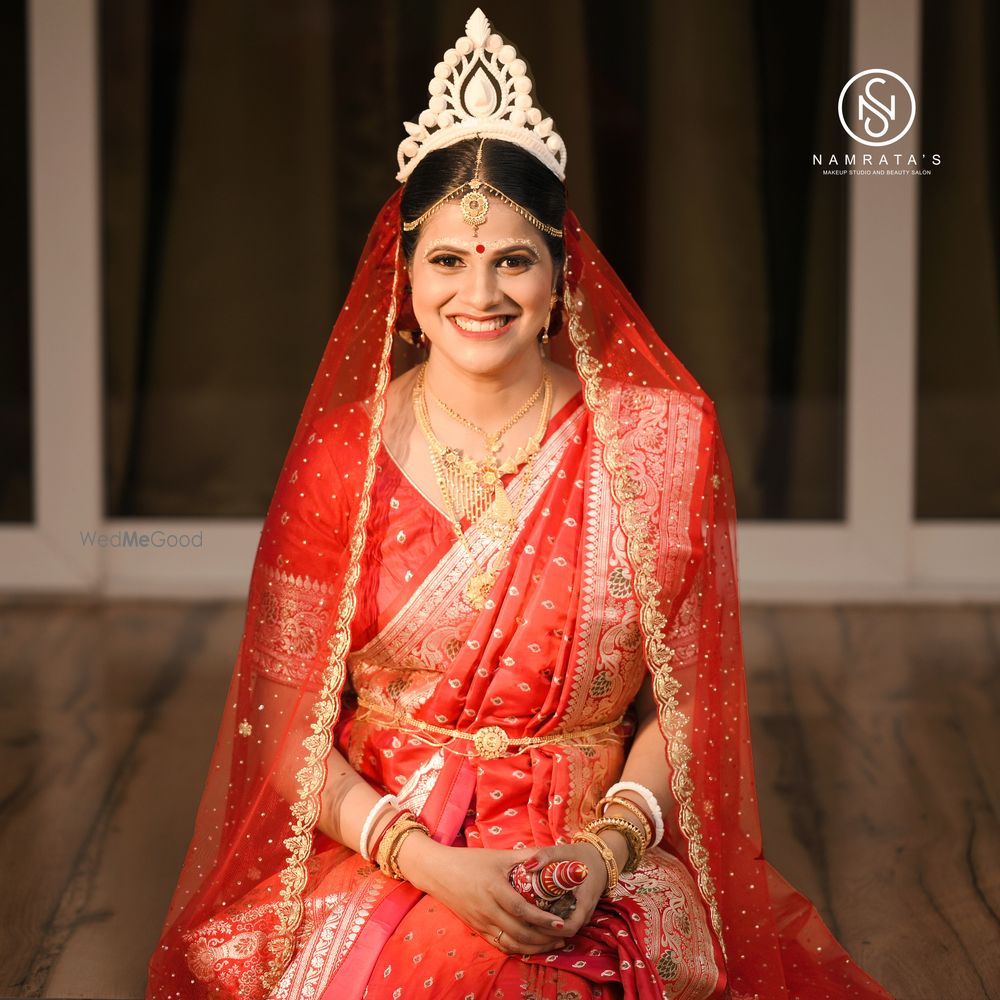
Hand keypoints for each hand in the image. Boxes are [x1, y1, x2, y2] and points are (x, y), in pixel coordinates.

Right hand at [396, 837, 567, 954]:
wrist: (438, 871)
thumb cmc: (471, 860)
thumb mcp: (499, 855)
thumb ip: (526, 856)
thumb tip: (552, 855)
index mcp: (493, 887)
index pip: (521, 909)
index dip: (542, 919)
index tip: (560, 922)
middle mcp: (487, 909)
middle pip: (519, 932)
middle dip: (544, 938)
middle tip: (564, 936)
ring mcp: (481, 922)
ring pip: (511, 943)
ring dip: (534, 947)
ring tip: (553, 944)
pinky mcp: (477, 929)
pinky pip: (500, 945)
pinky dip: (519, 949)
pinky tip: (533, 946)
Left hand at [516, 841, 610, 942]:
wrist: (601, 858)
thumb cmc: (584, 855)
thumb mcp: (566, 851)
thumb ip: (547, 855)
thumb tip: (527, 865)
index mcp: (584, 902)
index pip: (569, 927)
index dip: (551, 929)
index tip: (532, 920)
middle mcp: (585, 913)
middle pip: (565, 931)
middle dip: (545, 930)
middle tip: (525, 920)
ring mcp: (583, 914)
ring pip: (565, 929)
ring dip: (548, 928)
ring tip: (529, 918)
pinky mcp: (579, 911)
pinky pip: (567, 922)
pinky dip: (553, 922)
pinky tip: (539, 913)